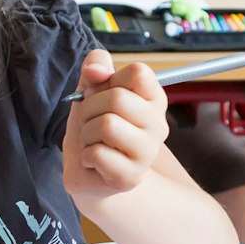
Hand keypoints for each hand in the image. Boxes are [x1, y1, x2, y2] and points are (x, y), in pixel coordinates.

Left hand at [62, 50, 168, 200]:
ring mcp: (147, 153)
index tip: (101, 93)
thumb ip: (95, 67)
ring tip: (92, 141)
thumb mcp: (91, 89)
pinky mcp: (131, 177)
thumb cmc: (93, 124)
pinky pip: (98, 153)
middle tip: (89, 121)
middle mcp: (158, 125)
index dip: (110, 79)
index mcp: (154, 99)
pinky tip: (93, 161)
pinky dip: (86, 155)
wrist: (88, 169)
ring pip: (107, 125)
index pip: (139, 72)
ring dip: (87, 132)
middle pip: (117, 98)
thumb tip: (95, 69)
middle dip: (89, 108)